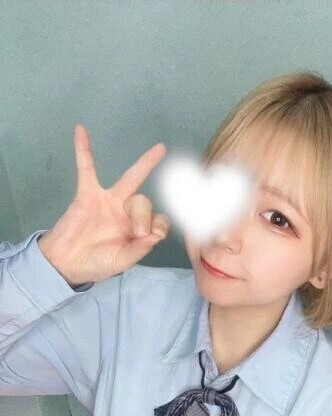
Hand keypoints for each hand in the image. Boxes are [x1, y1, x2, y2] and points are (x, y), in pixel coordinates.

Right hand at [38, 124, 170, 285]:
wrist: (66, 264)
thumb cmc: (96, 263)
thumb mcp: (122, 261)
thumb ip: (139, 249)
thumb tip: (156, 234)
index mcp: (137, 230)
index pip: (159, 220)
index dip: (159, 226)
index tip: (150, 237)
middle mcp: (126, 213)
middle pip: (145, 202)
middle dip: (145, 216)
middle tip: (139, 232)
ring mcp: (108, 201)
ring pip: (130, 180)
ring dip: (145, 167)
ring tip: (158, 154)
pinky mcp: (87, 195)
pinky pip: (86, 169)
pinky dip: (83, 150)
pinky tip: (81, 130)